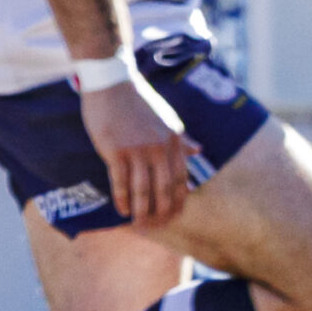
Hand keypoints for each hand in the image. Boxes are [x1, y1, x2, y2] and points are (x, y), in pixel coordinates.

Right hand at [81, 74, 192, 225]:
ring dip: (142, 211)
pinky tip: (122, 210)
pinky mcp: (116, 151)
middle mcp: (160, 147)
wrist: (112, 83)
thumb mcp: (166, 118)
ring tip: (140, 225)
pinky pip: (121, 183)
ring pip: (142, 190)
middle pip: (163, 189)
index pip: (181, 178)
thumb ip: (182, 138)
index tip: (173, 216)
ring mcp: (138, 150)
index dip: (178, 201)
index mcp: (174, 140)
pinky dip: (122, 199)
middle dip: (161, 212)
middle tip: (156, 227)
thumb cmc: (138, 101)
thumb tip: (199, 150)